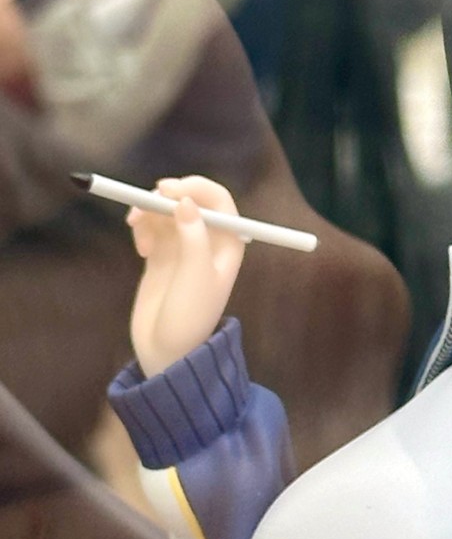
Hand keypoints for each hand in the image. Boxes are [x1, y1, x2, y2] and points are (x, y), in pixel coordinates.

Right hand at [128, 177, 246, 376]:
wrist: (167, 351)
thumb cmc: (190, 316)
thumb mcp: (196, 275)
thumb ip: (193, 236)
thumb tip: (185, 201)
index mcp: (228, 244)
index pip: (218, 200)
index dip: (195, 188)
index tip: (168, 190)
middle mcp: (207, 242)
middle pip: (188, 200)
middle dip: (164, 197)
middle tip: (143, 205)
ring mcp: (183, 247)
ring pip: (165, 211)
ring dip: (148, 212)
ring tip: (135, 230)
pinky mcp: (161, 255)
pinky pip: (151, 227)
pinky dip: (142, 228)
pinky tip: (140, 250)